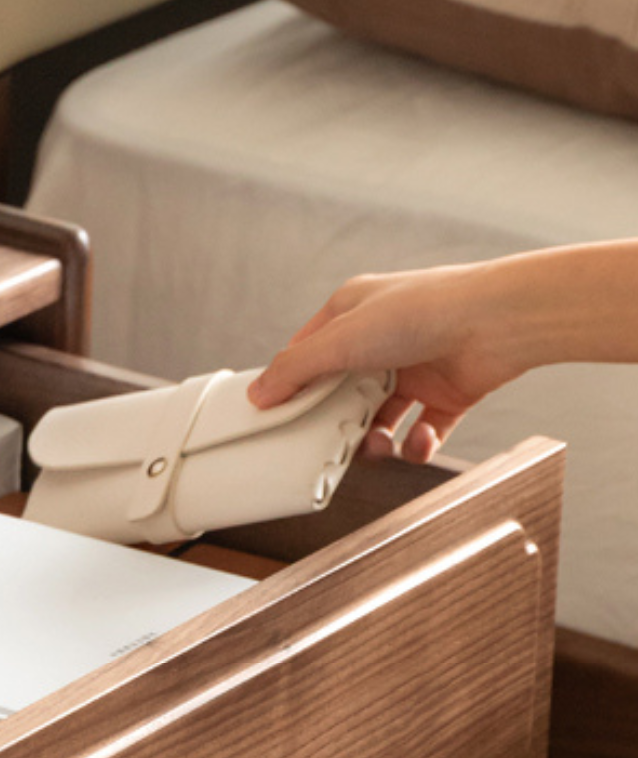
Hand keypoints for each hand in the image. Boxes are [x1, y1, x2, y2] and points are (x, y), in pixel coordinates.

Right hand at [247, 264, 525, 463]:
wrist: (498, 323)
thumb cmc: (423, 312)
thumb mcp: (340, 339)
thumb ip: (295, 369)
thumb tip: (258, 394)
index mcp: (353, 312)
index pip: (308, 352)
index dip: (293, 384)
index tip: (279, 414)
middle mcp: (384, 338)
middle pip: (342, 391)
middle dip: (336, 421)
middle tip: (330, 439)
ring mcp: (416, 368)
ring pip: (380, 417)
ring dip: (374, 439)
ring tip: (375, 446)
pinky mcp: (447, 394)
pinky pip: (422, 430)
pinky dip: (417, 443)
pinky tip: (416, 440)